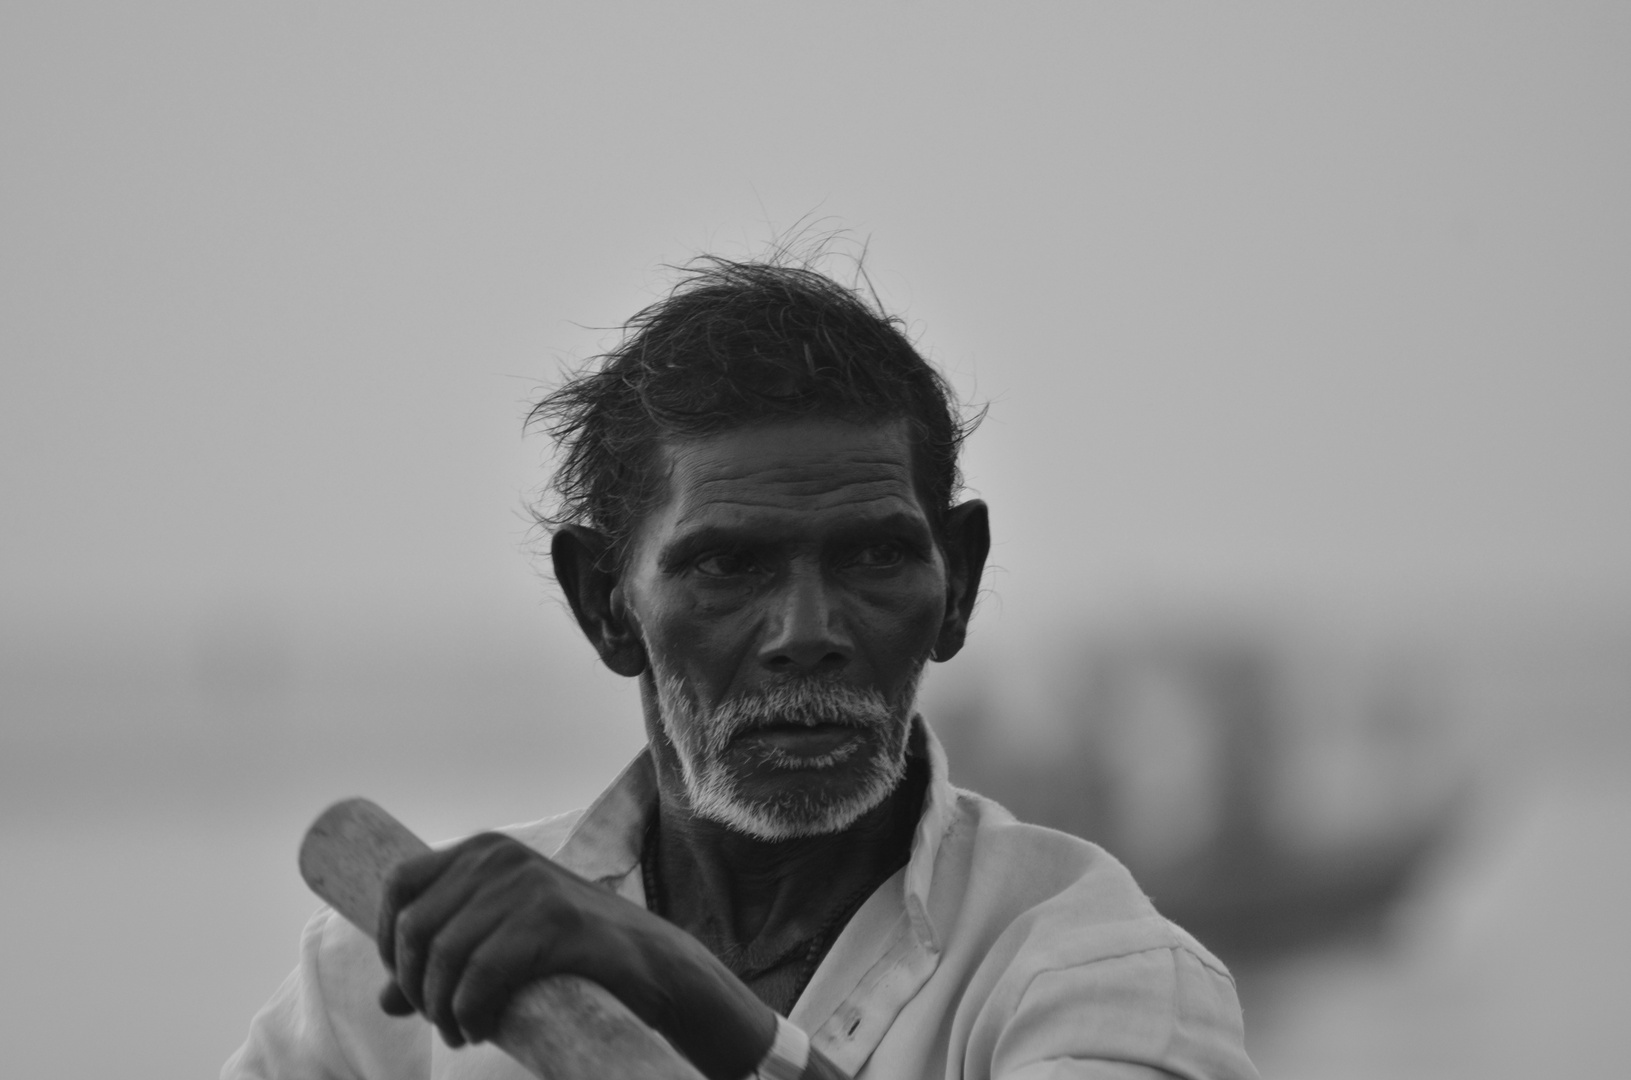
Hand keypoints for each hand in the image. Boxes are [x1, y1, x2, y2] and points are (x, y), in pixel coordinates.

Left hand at [375, 832, 775, 1079]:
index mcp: (485, 850)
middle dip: (415, 986)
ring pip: (444, 956)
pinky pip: (481, 974)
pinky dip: (468, 1011)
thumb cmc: (570, 955)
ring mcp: (528, 885)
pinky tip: (479, 1029)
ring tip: (461, 1032)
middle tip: (440, 1021)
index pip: (399, 883)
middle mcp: (501, 857)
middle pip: (415, 928)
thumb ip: (443, 965)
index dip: (385, 940)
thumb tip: (383, 1002)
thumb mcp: (499, 945)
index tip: (405, 984)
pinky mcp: (554, 919)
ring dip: (441, 1009)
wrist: (651, 963)